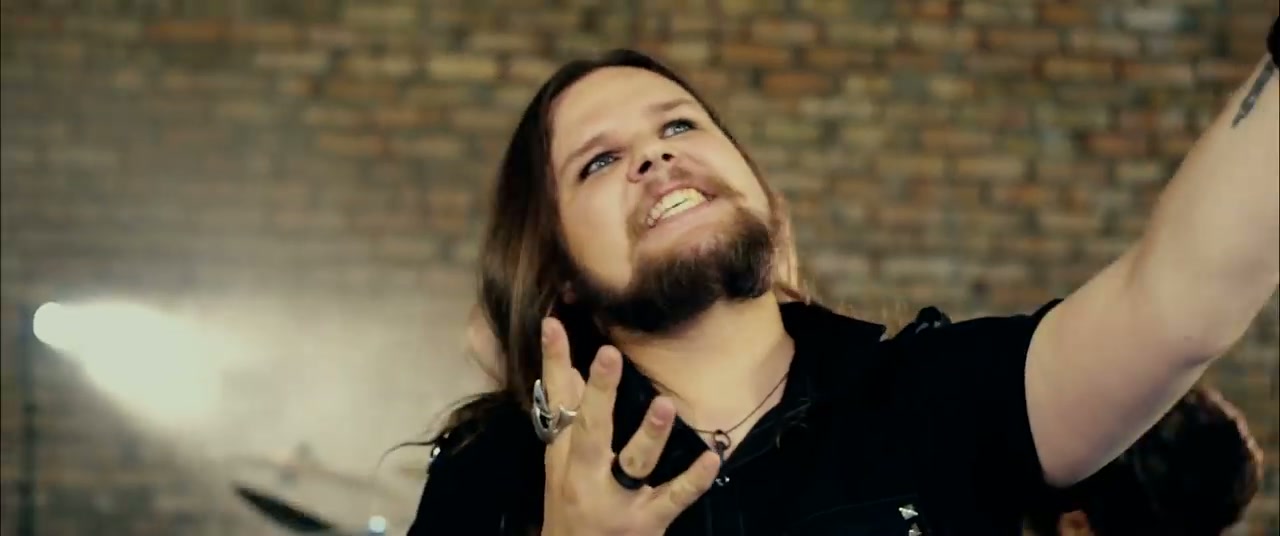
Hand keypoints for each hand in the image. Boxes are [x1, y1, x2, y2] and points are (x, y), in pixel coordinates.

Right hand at [538, 318, 719, 535]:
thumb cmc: (570, 511)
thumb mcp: (560, 469)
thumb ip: (570, 422)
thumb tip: (573, 369)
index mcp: (565, 458)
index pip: (558, 402)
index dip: (554, 363)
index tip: (553, 323)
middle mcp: (586, 477)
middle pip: (590, 430)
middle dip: (598, 393)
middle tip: (608, 354)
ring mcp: (618, 502)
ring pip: (634, 464)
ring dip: (649, 434)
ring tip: (664, 405)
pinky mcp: (647, 524)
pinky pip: (673, 499)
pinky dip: (693, 480)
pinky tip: (711, 458)